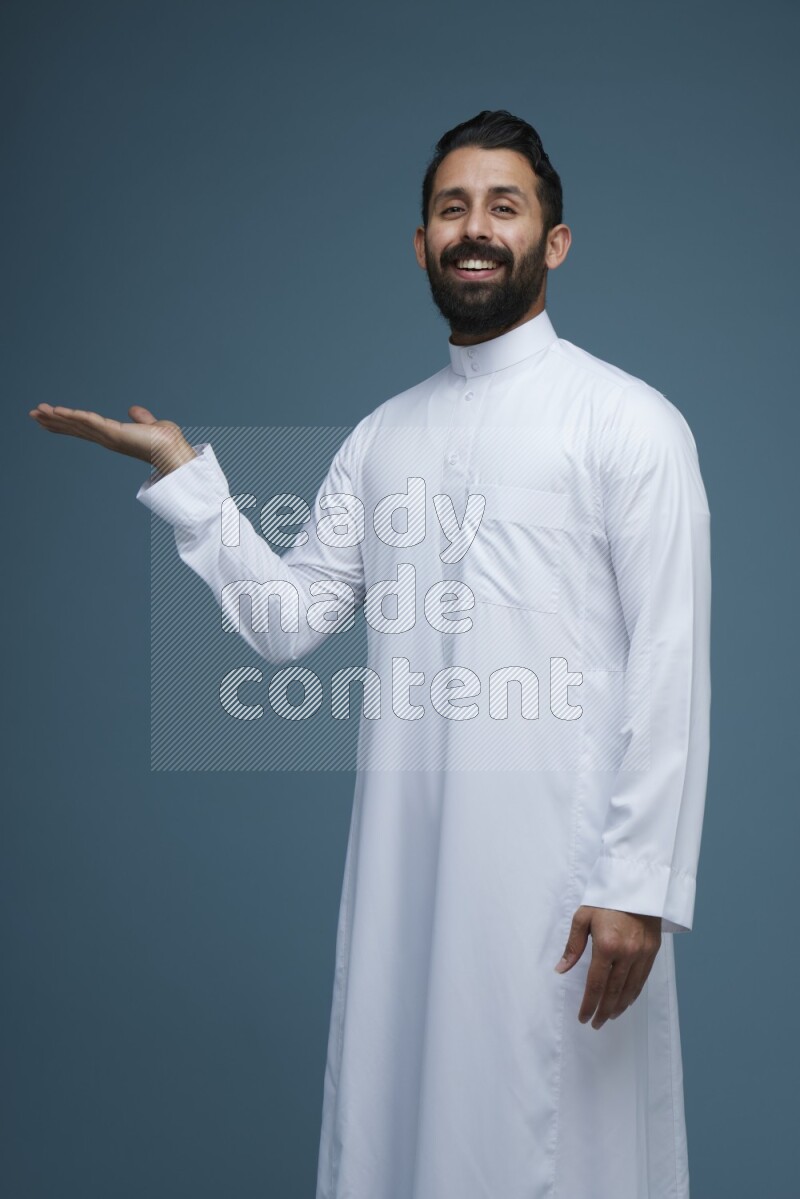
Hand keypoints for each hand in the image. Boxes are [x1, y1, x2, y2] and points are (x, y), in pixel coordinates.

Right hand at [28, 403, 196, 475]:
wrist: (175, 451)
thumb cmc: (166, 442)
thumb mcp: (150, 424)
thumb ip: (140, 418)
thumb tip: (133, 410)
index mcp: (113, 436)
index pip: (85, 427)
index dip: (67, 422)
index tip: (51, 416)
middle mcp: (107, 438)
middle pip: (75, 427)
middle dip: (54, 421)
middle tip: (33, 414)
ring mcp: (108, 437)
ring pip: (77, 424)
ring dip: (56, 417)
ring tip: (37, 412)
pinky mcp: (113, 433)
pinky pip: (88, 422)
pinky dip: (73, 416)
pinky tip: (59, 411)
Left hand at [554, 905, 661, 1028]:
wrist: (636, 885)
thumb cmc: (605, 899)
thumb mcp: (583, 917)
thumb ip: (573, 946)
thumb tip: (561, 969)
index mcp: (607, 945)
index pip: (596, 984)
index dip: (589, 1004)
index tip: (583, 1017)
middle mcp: (627, 953)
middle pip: (614, 991)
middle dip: (603, 1010)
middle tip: (595, 1023)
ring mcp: (642, 954)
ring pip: (630, 989)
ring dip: (619, 1006)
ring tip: (609, 1017)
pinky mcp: (653, 951)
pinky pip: (643, 979)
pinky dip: (633, 994)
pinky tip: (626, 1001)